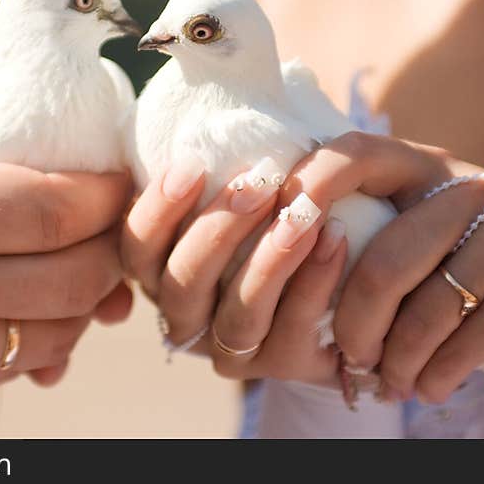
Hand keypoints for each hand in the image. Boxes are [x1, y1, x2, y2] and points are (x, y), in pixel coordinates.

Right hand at [0, 50, 132, 402]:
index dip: (108, 193)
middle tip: (110, 216)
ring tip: (85, 255)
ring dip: (93, 292)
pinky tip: (47, 300)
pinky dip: (56, 332)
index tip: (116, 175)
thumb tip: (13, 70)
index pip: (61, 210)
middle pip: (78, 276)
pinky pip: (26, 364)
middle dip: (113, 242)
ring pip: (64, 328)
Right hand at [120, 156, 348, 384]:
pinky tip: (336, 238)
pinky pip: (291, 333)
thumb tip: (205, 117)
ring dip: (269, 261)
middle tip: (259, 182)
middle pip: (181, 285)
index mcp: (162, 269)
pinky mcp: (282, 365)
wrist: (347, 271)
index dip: (156, 212)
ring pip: (236, 317)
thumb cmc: (279, 209)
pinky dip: (313, 283)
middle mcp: (187, 314)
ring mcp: (232, 347)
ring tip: (305, 211)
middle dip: (218, 231)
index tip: (192, 165)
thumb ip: (217, 169)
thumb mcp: (242, 188)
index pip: (136, 249)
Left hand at [278, 131, 483, 402]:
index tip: (276, 237)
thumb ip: (363, 219)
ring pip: (418, 318)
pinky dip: (431, 380)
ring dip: (393, 364)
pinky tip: (427, 385)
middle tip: (349, 355)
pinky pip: (458, 350)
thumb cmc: (469, 253)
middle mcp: (465, 190)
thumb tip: (272, 255)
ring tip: (388, 379)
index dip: (306, 190)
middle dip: (353, 327)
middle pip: (380, 267)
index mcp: (422, 166)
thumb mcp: (421, 217)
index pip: (351, 156)